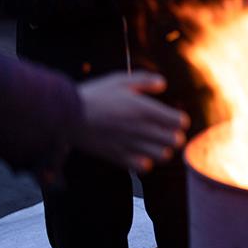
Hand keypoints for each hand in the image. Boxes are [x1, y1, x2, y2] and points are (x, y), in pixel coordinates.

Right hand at [73, 71, 189, 171]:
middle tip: (165, 131)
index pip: (179, 121)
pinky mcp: (119, 157)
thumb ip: (144, 81)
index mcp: (144, 109)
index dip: (179, 119)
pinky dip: (146, 161)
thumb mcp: (120, 80)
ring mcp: (131, 145)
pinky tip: (138, 152)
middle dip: (174, 135)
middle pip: (175, 140)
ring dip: (163, 149)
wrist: (68, 116)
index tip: (172, 117)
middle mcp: (142, 129)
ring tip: (154, 143)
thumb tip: (163, 83)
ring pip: (163, 155)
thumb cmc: (95, 95)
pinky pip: (144, 167)